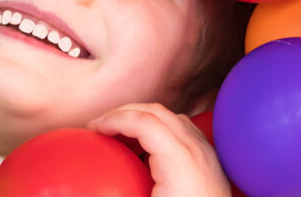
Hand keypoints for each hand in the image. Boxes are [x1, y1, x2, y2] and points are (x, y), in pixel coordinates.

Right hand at [88, 103, 230, 196]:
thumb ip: (118, 192)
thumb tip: (92, 189)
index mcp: (179, 159)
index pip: (143, 120)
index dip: (114, 119)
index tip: (94, 129)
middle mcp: (195, 148)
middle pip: (156, 112)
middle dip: (123, 113)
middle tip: (100, 126)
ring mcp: (205, 151)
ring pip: (171, 117)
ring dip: (142, 118)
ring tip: (119, 133)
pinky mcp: (209, 158)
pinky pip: (182, 130)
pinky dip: (159, 128)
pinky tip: (145, 146)